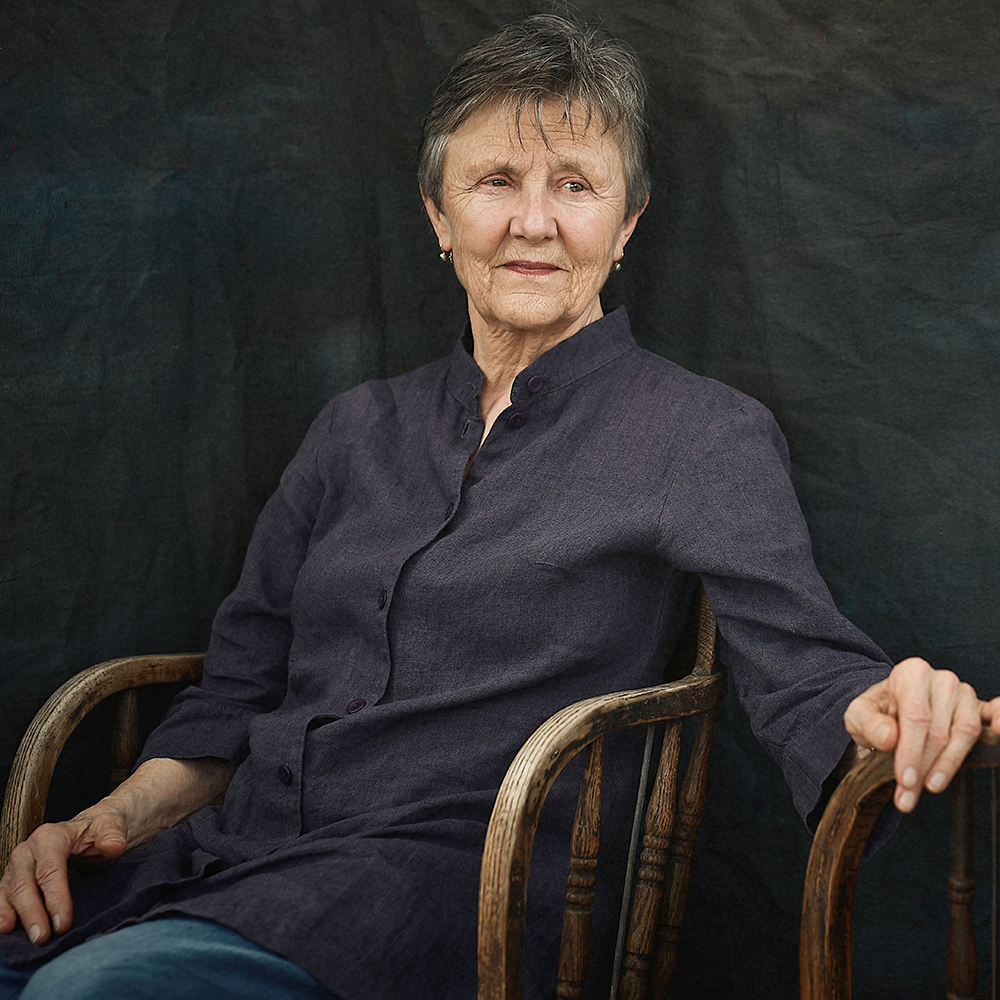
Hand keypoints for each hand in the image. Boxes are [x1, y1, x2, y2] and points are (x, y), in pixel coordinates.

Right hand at [0, 808, 128, 944]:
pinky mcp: (11, 880)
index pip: (49, 870)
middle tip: (43, 938)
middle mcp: (28, 850)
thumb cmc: (100, 831)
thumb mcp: (113, 825)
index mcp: (50, 836)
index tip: (63, 923)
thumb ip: (113, 833)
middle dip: (32, 914)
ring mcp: (17, 866)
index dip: (55, 898)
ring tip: (24, 940)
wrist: (90, 830)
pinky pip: (0, 898)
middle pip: (24, 884)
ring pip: (9, 893)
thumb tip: (113, 846)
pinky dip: (1, 914)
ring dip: (13, 917)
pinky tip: (5, 930)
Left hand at [844, 657, 999, 812]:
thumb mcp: (858, 716)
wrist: (890, 709)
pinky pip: (994, 712)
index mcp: (911, 674)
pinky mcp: (980, 708)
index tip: (905, 781)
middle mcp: (941, 680)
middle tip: (908, 797)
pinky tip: (999, 731)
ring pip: (965, 732)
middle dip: (923, 768)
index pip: (916, 717)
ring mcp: (964, 693)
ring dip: (949, 764)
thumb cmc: (878, 712)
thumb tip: (890, 737)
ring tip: (930, 786)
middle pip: (939, 730)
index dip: (912, 752)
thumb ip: (869, 724)